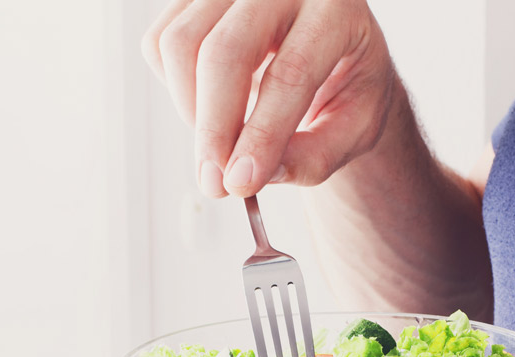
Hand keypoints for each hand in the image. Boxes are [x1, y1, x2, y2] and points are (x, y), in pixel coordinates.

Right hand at [142, 0, 397, 197]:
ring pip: (181, 44)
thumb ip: (312, 157)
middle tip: (214, 182)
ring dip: (191, 110)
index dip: (261, 134)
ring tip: (220, 144)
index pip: (291, 72)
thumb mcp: (353, 129)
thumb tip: (253, 177)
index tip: (239, 183)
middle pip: (225, 52)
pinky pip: (161, 43)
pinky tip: (209, 106)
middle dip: (214, 127)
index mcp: (337, 10)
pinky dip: (176, 89)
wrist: (334, 49)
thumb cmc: (347, 86)